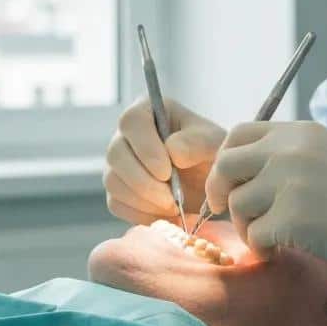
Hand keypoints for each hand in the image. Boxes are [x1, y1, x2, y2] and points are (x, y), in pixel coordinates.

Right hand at [104, 98, 225, 224]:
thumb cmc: (209, 154)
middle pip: (116, 155)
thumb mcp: (213, 143)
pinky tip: (166, 214)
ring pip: (113, 182)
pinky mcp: (117, 190)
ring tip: (174, 207)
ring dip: (144, 201)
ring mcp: (118, 164)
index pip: (132, 122)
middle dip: (144, 182)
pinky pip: (117, 204)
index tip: (167, 172)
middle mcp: (125, 135)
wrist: (209, 183)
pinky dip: (142, 214)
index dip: (145, 148)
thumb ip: (196, 142)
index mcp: (147, 111)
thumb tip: (172, 151)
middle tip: (172, 199)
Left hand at [205, 121, 326, 272]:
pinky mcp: (294, 219)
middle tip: (232, 214)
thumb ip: (287, 156)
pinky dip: (261, 248)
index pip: (237, 134)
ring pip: (236, 205)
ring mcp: (289, 183)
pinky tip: (281, 250)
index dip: (227, 161)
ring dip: (246, 226)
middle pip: (225, 166)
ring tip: (271, 237)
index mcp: (297, 132)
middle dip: (221, 193)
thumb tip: (240, 177)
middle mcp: (288, 151)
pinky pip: (254, 236)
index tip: (233, 183)